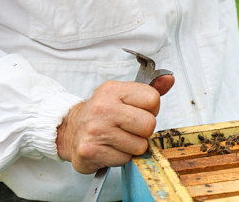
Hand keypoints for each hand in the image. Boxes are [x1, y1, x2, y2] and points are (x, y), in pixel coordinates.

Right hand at [56, 76, 174, 173]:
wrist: (70, 130)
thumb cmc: (101, 113)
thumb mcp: (123, 95)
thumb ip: (149, 89)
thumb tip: (168, 79)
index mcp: (113, 90)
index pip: (152, 99)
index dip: (151, 109)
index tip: (139, 111)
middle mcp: (103, 108)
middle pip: (148, 124)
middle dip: (143, 130)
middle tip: (130, 128)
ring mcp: (96, 130)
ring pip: (139, 145)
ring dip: (132, 146)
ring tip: (119, 139)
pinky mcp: (92, 151)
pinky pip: (125, 159)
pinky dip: (121, 157)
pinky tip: (110, 148)